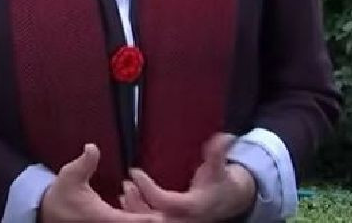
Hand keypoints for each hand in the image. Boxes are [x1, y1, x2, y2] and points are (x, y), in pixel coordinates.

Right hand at [40, 144, 164, 222]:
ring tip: (153, 209)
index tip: (160, 216)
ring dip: (139, 218)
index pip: (128, 222)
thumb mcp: (70, 175)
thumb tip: (93, 147)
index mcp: (101, 217)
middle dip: (147, 218)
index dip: (144, 220)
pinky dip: (132, 219)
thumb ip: (85, 162)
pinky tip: (138, 212)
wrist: (46, 212)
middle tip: (162, 209)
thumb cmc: (61, 194)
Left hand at [122, 133, 256, 221]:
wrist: (227, 200)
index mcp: (193, 206)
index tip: (134, 171)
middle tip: (126, 185)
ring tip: (124, 190)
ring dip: (133, 209)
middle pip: (154, 219)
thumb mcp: (219, 167)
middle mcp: (183, 219)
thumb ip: (218, 153)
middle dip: (136, 206)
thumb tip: (225, 137)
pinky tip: (127, 201)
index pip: (166, 202)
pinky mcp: (170, 222)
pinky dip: (136, 214)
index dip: (148, 189)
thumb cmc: (220, 182)